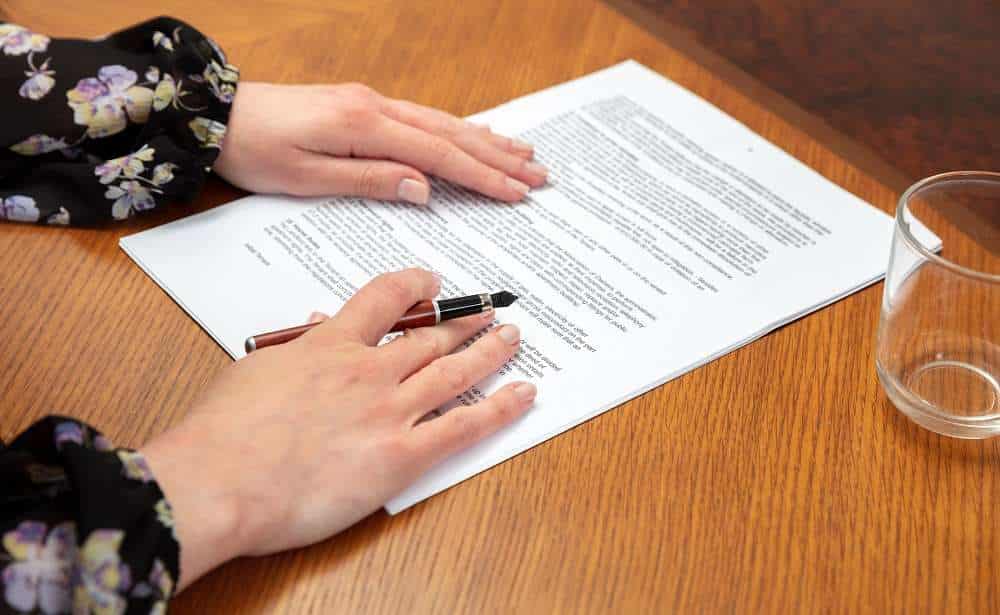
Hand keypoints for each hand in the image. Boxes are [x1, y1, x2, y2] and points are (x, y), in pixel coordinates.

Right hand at [141, 269, 535, 589]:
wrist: (219, 481)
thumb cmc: (223, 434)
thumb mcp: (258, 372)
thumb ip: (298, 351)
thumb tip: (318, 331)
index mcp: (329, 345)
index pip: (384, 299)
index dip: (414, 286)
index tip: (430, 282)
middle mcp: (368, 370)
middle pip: (430, 335)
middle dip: (464, 321)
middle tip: (491, 310)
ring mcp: (389, 411)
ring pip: (454, 371)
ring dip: (489, 352)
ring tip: (512, 337)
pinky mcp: (401, 456)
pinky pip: (463, 427)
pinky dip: (499, 409)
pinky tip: (522, 394)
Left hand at [213, 82, 547, 203]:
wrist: (218, 115)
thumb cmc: (257, 150)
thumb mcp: (308, 177)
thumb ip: (370, 180)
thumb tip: (425, 188)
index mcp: (365, 125)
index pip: (438, 155)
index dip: (482, 176)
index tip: (517, 192)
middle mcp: (376, 107)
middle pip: (451, 134)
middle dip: (498, 157)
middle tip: (539, 175)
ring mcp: (372, 102)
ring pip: (441, 122)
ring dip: (484, 140)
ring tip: (522, 153)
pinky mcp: (363, 105)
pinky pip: (422, 117)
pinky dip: (455, 128)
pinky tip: (472, 134)